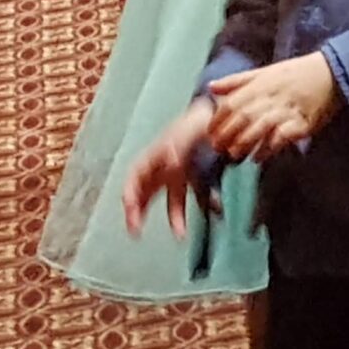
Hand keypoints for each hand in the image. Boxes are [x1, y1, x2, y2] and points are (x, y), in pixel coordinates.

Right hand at [121, 99, 216, 237]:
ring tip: (180, 235)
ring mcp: (180, 172)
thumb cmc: (197, 120)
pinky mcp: (198, 175)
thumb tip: (170, 165)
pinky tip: (216, 213)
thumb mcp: (186, 133)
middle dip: (138, 212)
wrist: (219, 112)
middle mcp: (164, 165)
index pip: (134, 177)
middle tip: (135, 232)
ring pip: (171, 198)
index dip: (129, 195)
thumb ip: (178, 149)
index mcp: (156, 154)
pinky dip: (204, 205)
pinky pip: (196, 194)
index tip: (130, 211)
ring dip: (174, 217)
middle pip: (145, 192)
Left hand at [207, 52, 339, 161]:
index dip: (219, 119)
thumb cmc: (295, 74)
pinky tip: (259, 157)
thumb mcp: (264, 72)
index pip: (233, 102)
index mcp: (260, 83)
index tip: (210, 133)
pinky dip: (269, 148)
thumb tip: (211, 87)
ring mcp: (287, 110)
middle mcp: (271, 96)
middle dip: (228, 134)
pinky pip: (282, 137)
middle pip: (243, 116)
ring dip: (246, 142)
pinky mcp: (303, 123)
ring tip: (235, 154)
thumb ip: (237, 81)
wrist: (331, 73)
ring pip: (261, 127)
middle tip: (218, 148)